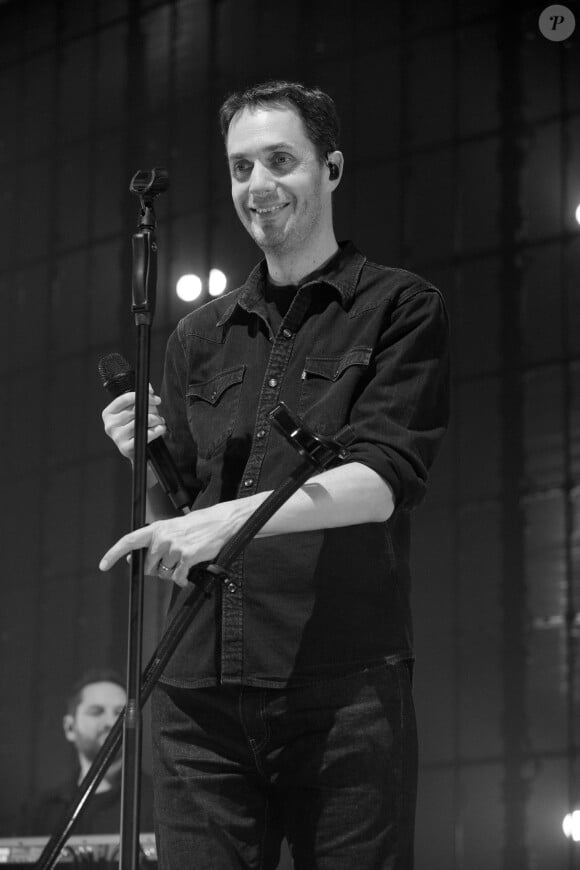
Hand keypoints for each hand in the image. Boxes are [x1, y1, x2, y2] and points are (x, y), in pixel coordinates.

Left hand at [99, 503, 243, 586]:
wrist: (221, 522)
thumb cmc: (198, 525)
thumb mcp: (172, 527)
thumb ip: (153, 541)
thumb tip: (132, 557)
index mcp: (156, 528)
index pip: (129, 541)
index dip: (113, 553)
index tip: (103, 565)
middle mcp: (162, 538)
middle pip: (149, 566)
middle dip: (158, 568)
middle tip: (172, 560)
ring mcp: (174, 548)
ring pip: (164, 574)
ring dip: (173, 573)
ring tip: (184, 561)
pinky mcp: (187, 557)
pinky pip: (178, 578)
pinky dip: (182, 580)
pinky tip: (188, 573)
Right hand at [102, 387, 165, 460]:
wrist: (137, 452)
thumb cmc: (136, 429)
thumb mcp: (135, 412)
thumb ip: (140, 398)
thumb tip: (148, 386)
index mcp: (109, 414)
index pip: (124, 399)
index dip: (142, 396)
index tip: (155, 398)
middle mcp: (110, 425)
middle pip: (135, 410)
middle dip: (152, 410)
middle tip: (159, 413)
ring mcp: (117, 437)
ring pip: (141, 422)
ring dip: (156, 420)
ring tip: (160, 421)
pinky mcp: (126, 448)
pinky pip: (145, 435)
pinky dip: (156, 431)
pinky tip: (160, 429)